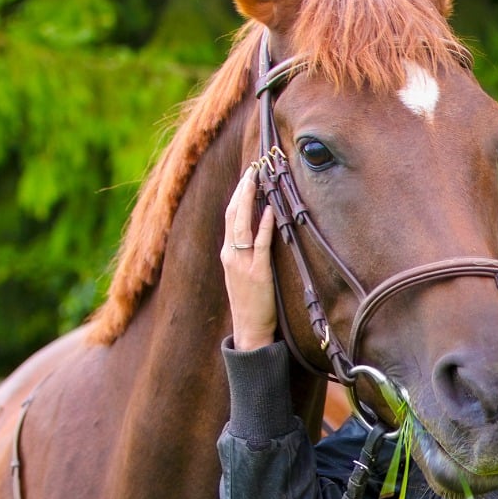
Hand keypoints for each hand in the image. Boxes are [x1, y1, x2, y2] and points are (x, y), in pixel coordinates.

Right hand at [220, 165, 277, 351]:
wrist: (250, 330)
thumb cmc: (250, 303)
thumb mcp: (241, 275)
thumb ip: (245, 253)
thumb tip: (257, 230)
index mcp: (227, 253)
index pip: (229, 217)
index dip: (237, 194)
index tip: (247, 176)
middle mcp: (231, 254)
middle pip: (232, 214)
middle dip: (242, 189)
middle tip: (253, 168)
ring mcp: (243, 263)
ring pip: (242, 224)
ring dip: (249, 200)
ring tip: (257, 179)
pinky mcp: (258, 273)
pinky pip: (260, 245)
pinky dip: (264, 226)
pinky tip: (270, 210)